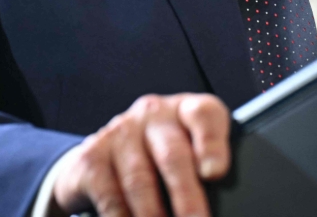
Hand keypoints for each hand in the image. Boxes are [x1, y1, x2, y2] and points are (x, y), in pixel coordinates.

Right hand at [52, 93, 230, 216]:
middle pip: (173, 154)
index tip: (216, 173)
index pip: (204, 114)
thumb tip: (224, 205)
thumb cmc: (160, 157)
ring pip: (140, 180)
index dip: (211, 142)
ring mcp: (120, 133)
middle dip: (187, 197)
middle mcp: (153, 115)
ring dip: (154, 216)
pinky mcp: (92, 157)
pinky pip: (110, 196)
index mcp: (185, 110)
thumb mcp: (188, 152)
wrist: (104, 155)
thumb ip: (206, 170)